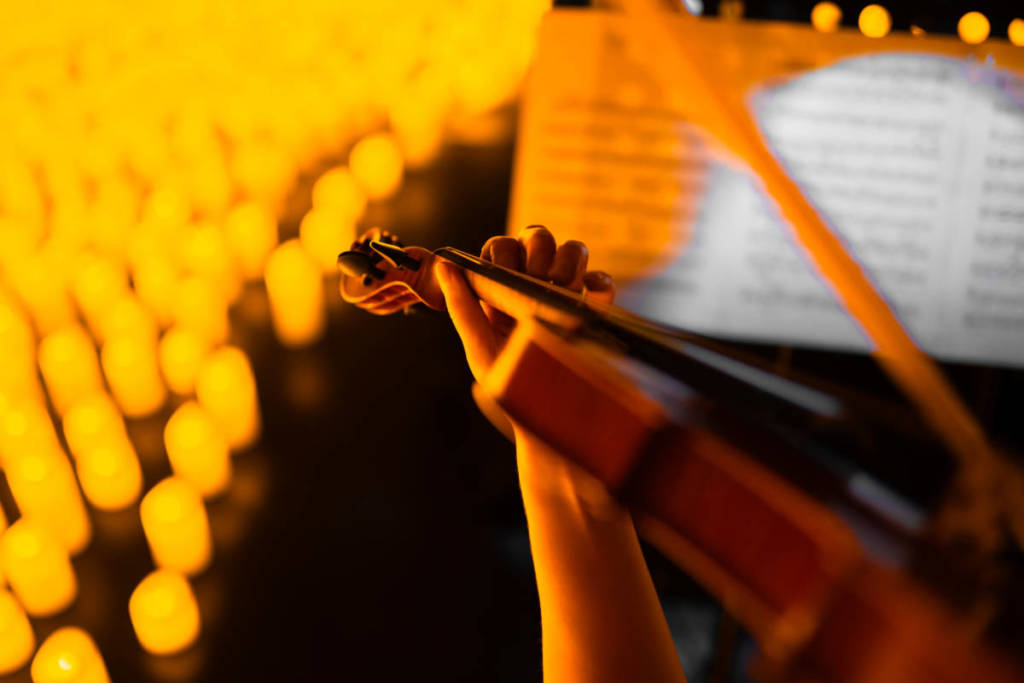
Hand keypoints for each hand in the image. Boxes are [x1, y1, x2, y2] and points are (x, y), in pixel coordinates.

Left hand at [434, 225, 614, 382]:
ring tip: (561, 288)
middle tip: (535, 274)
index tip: (504, 271)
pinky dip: (597, 283)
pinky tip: (586, 301)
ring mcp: (568, 296)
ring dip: (568, 259)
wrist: (548, 417)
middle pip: (538, 238)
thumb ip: (462, 306)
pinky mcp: (596, 310)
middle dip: (538, 246)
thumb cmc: (509, 385)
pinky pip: (602, 281)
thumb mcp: (480, 348)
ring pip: (573, 250)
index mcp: (503, 290)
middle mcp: (536, 286)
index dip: (503, 250)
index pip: (502, 248)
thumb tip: (444, 265)